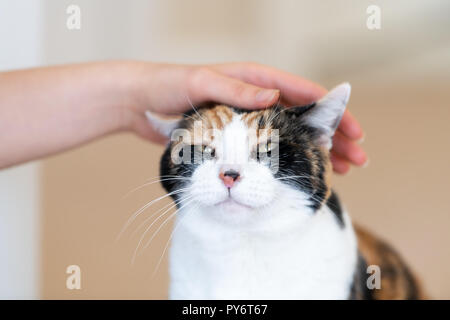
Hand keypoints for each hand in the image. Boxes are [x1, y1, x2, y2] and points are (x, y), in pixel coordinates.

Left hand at [126, 62, 366, 173]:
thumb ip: (236, 89)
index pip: (304, 94)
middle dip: (335, 137)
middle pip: (307, 117)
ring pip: (295, 134)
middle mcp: (257, 97)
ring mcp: (250, 117)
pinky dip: (292, 157)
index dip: (333, 112)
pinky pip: (273, 146)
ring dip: (319, 150)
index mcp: (254, 79)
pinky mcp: (238, 135)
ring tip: (341, 170)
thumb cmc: (169, 85)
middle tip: (357, 159)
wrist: (142, 100)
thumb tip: (274, 96)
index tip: (354, 130)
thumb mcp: (201, 82)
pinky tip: (306, 170)